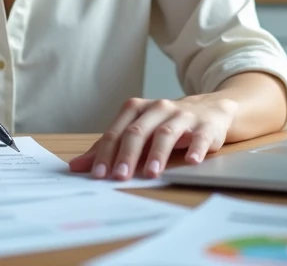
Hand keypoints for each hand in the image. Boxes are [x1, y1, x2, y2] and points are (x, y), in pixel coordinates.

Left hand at [68, 96, 236, 179]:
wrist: (209, 110)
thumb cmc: (165, 124)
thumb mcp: (137, 132)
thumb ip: (108, 148)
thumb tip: (77, 166)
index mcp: (137, 109)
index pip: (117, 131)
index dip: (105, 153)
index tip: (98, 174)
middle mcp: (158, 108)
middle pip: (138, 131)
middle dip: (127, 155)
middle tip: (119, 177)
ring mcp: (182, 116)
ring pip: (166, 133)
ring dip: (157, 154)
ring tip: (151, 173)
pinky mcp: (205, 126)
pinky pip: (199, 136)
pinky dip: (196, 148)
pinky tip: (192, 161)